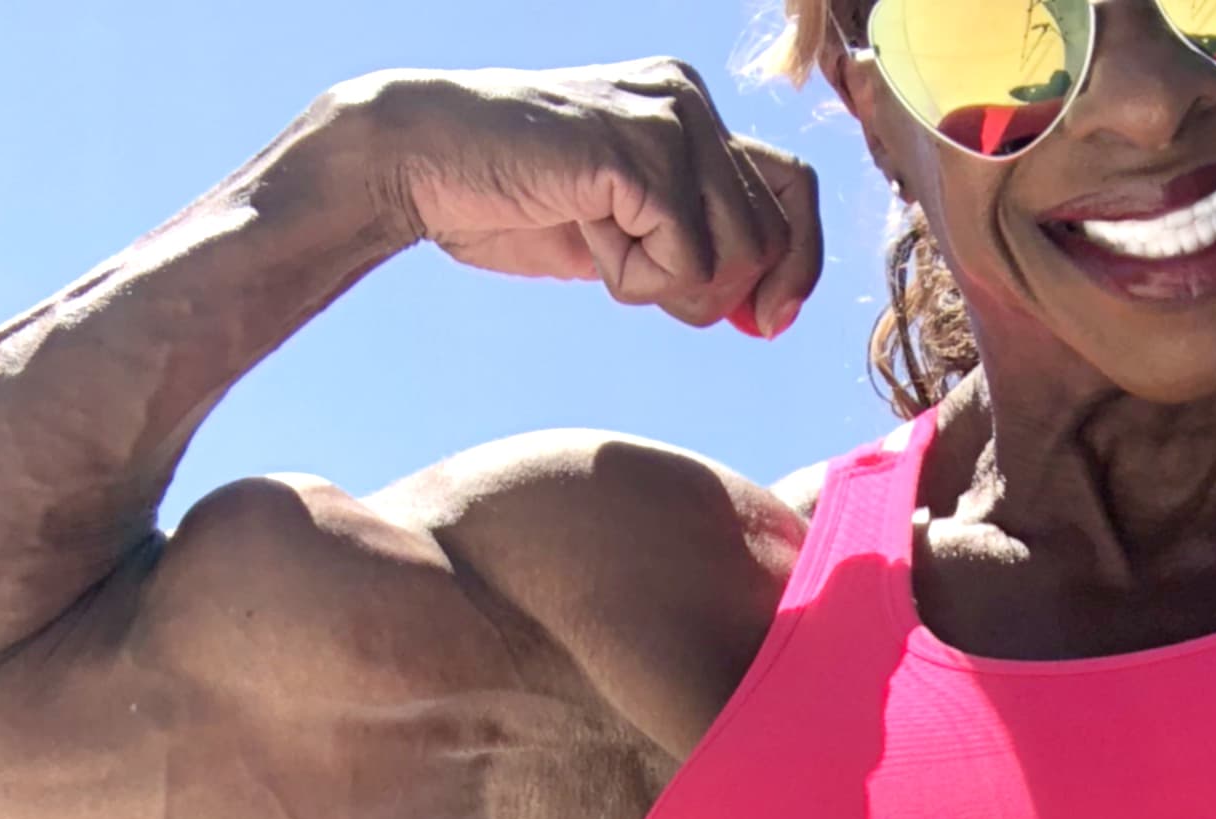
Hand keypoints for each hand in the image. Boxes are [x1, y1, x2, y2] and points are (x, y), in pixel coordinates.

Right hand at [339, 61, 821, 334]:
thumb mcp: (625, 234)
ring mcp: (670, 117)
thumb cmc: (511, 204)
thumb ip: (695, 252)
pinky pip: (687, 260)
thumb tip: (772, 314)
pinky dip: (635, 277)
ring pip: (737, 255)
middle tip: (631, 273)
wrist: (419, 164)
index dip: (795, 266)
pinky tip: (581, 232)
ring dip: (665, 284)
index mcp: (692, 113)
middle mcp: (690, 101)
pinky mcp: (642, 149)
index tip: (767, 321)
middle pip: (772, 237)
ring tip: (597, 241)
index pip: (793, 192)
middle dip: (713, 289)